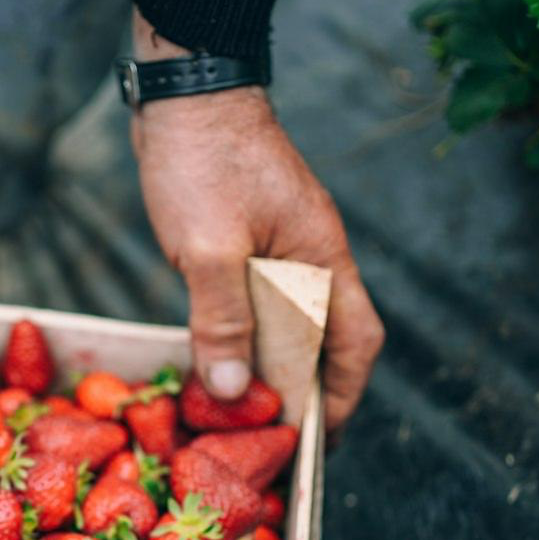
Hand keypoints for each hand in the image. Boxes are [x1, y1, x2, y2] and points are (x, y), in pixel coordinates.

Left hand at [129, 21, 383, 430]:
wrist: (183, 94)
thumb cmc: (203, 161)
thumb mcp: (208, 248)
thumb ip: (221, 319)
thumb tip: (231, 392)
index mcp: (323, 259)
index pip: (355, 343)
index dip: (342, 397)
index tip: (317, 442)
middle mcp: (311, 259)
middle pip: (323, 343)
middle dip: (303, 395)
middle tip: (272, 445)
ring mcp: (279, 251)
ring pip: (285, 326)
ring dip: (268, 369)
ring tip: (240, 419)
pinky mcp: (245, 244)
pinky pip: (254, 306)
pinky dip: (240, 340)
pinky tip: (215, 364)